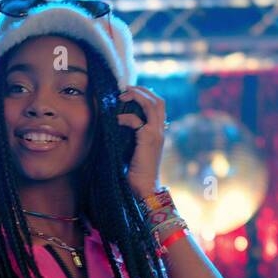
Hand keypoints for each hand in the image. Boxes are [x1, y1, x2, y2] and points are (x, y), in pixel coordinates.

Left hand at [116, 85, 166, 199]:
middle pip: (158, 100)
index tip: (130, 92)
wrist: (145, 188)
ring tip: (122, 96)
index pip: (158, 105)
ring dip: (136, 96)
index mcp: (159, 132)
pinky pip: (137, 120)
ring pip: (152, 105)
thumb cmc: (137, 172)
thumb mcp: (134, 149)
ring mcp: (156, 134)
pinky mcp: (148, 140)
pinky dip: (125, 117)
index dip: (146, 95)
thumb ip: (132, 136)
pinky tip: (117, 120)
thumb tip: (118, 123)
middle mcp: (160, 131)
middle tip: (126, 88)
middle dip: (142, 90)